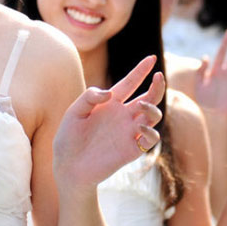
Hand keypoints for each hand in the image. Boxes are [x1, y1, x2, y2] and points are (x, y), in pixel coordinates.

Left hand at [53, 55, 165, 188]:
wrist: (68, 168)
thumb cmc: (68, 139)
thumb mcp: (73, 113)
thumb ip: (89, 97)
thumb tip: (109, 93)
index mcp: (110, 103)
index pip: (130, 83)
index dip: (141, 70)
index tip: (151, 58)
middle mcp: (123, 116)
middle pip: (149, 98)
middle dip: (157, 86)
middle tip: (158, 77)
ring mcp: (129, 132)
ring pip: (153, 116)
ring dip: (152, 108)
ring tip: (140, 106)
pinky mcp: (132, 150)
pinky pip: (151, 138)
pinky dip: (151, 132)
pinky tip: (140, 128)